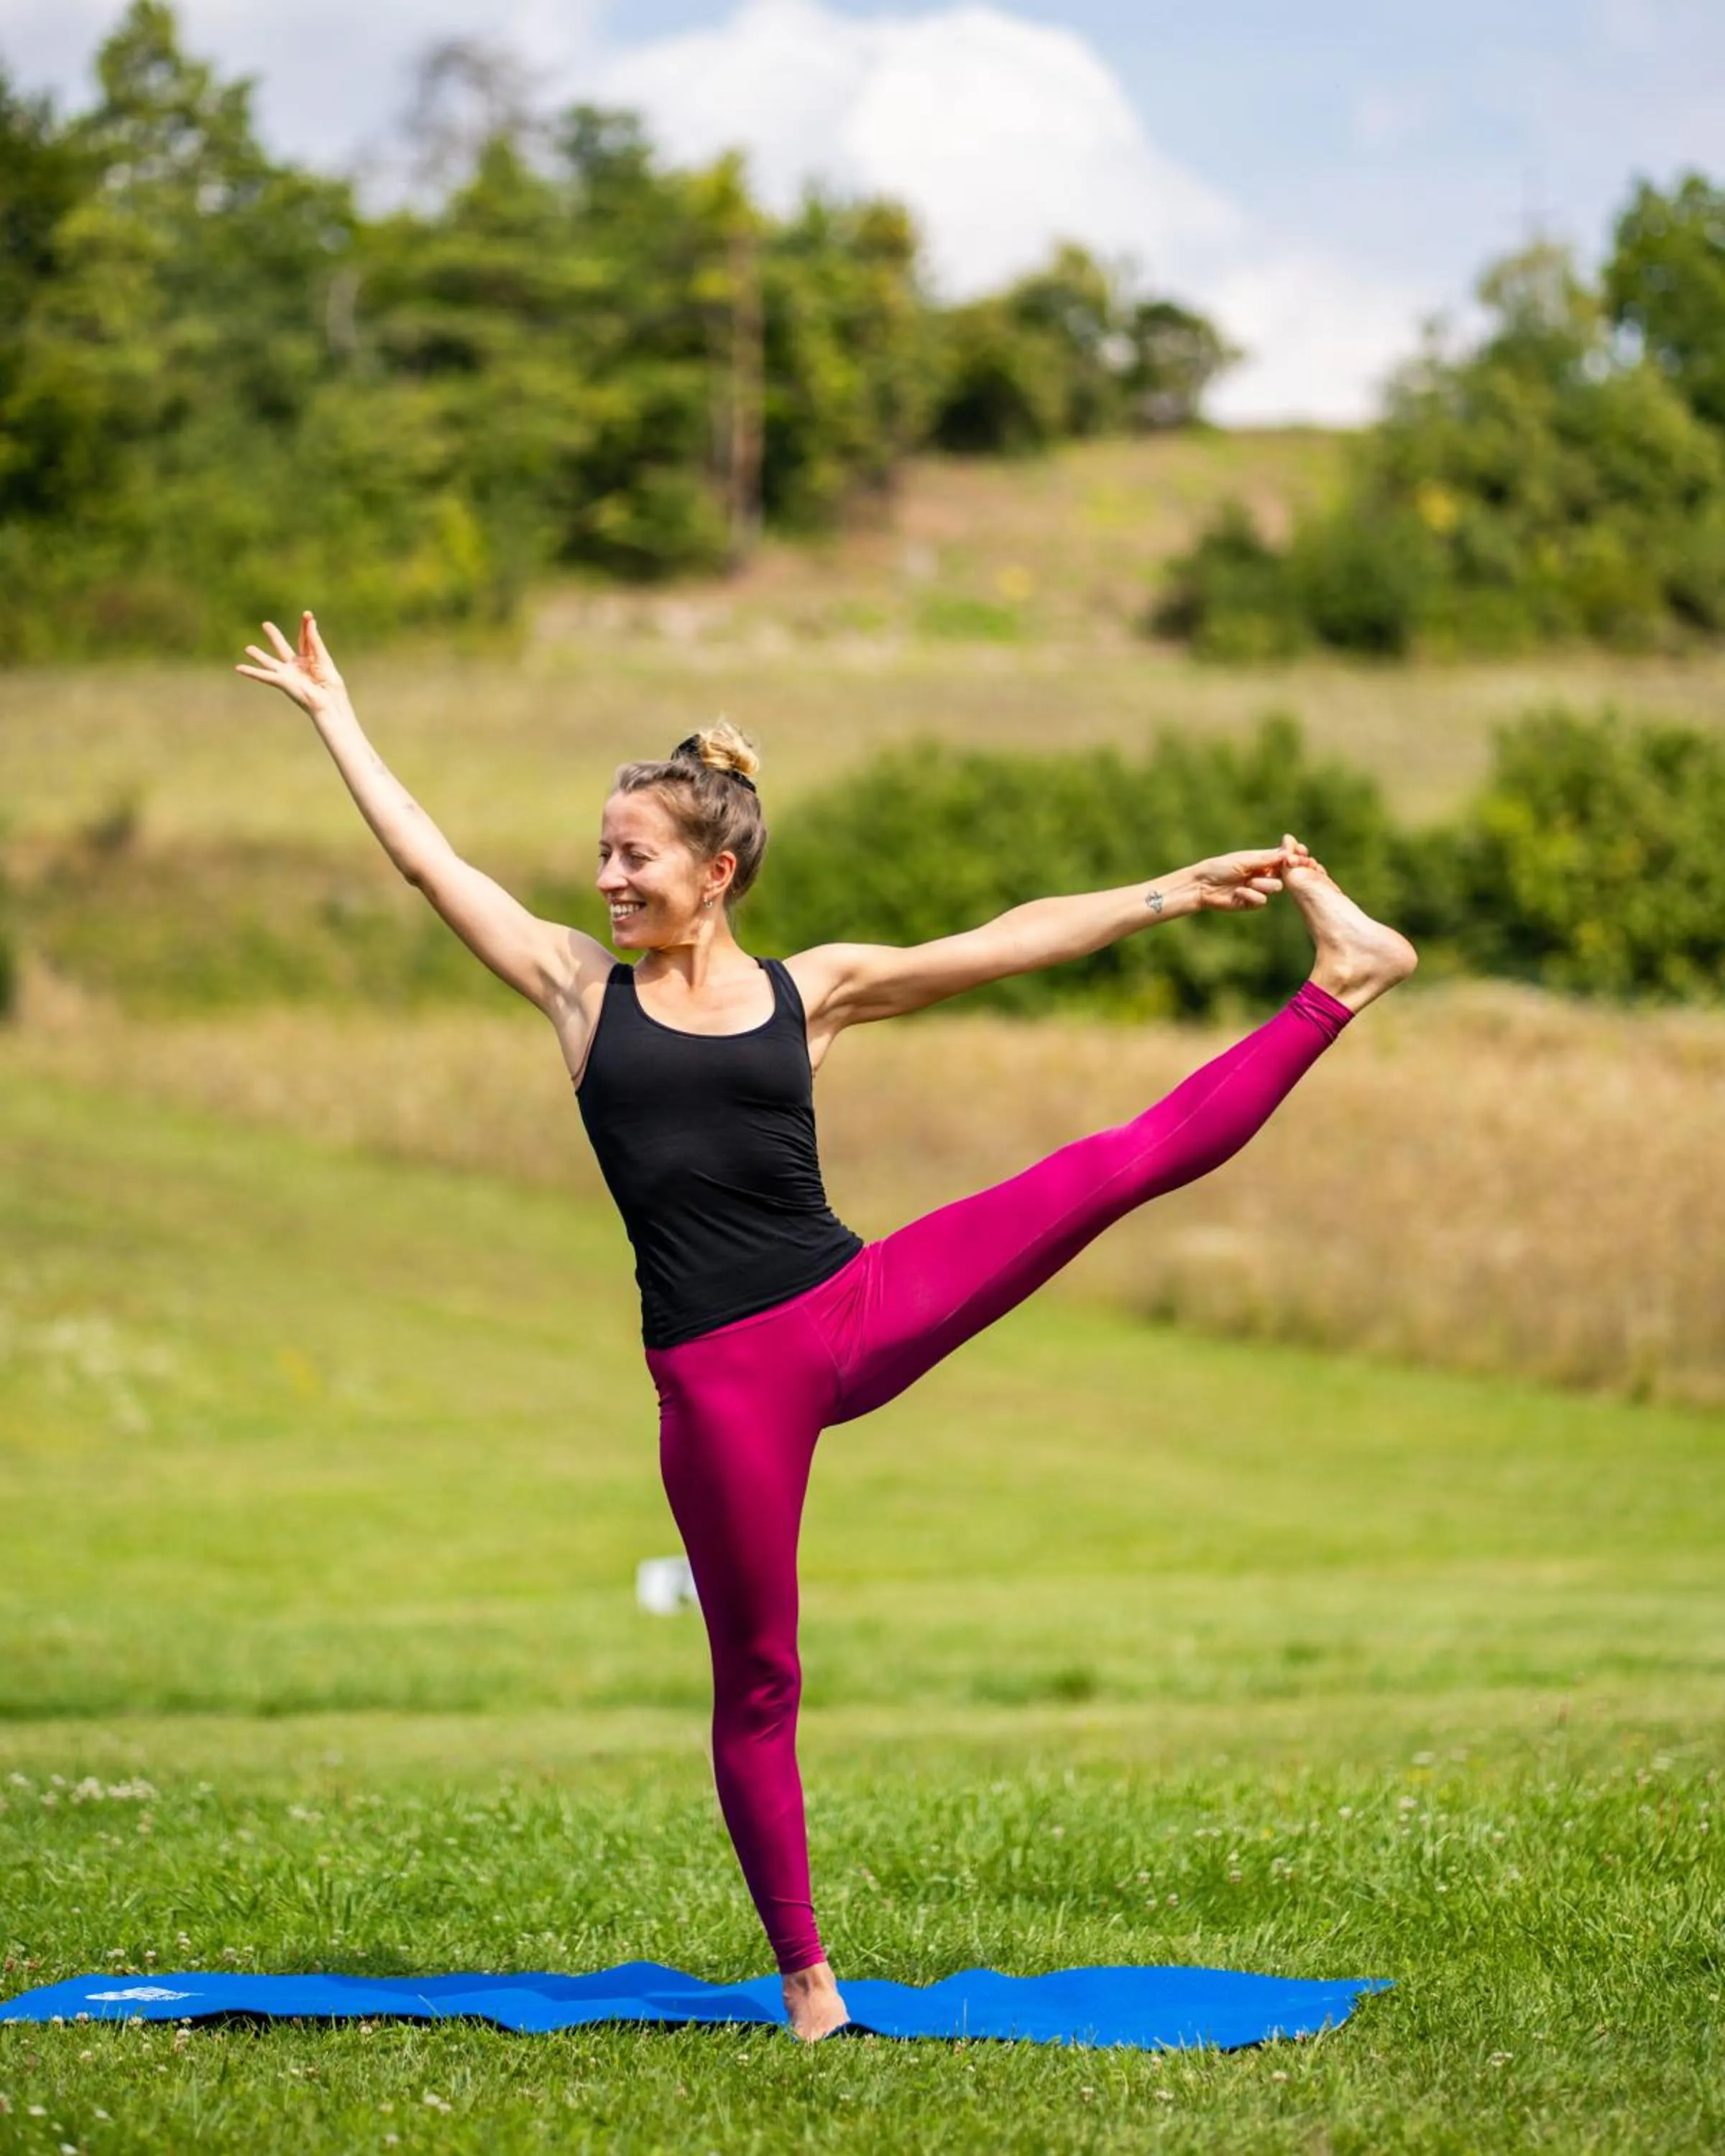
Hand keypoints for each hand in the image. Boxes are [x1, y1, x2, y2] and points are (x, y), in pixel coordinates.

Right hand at [235, 611, 347, 715]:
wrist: (328, 701)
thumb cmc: (331, 684)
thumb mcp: (323, 657)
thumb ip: (314, 640)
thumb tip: (310, 620)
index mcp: (310, 660)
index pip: (305, 639)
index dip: (306, 626)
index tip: (307, 614)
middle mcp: (297, 666)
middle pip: (283, 647)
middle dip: (275, 636)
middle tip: (266, 624)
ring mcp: (288, 674)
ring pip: (270, 662)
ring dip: (259, 655)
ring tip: (248, 648)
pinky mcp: (282, 681)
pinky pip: (264, 675)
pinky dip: (250, 672)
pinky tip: (238, 668)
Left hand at [1191, 838, 1312, 911]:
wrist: (1202, 886)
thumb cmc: (1220, 867)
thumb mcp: (1244, 860)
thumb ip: (1266, 858)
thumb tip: (1288, 852)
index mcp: (1262, 861)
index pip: (1284, 859)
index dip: (1291, 858)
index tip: (1298, 855)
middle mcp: (1263, 874)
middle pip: (1285, 874)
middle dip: (1280, 872)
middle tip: (1272, 870)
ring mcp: (1258, 889)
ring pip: (1276, 887)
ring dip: (1262, 884)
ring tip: (1247, 882)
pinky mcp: (1251, 903)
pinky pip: (1262, 901)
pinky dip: (1251, 896)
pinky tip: (1238, 893)